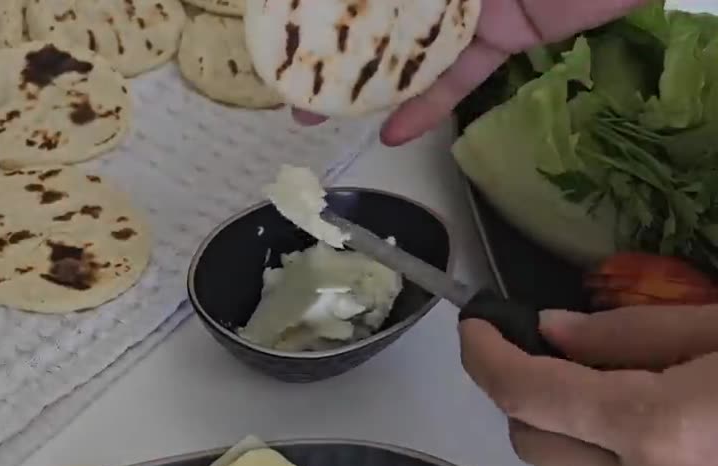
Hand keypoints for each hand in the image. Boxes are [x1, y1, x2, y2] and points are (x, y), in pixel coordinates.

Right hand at [293, 0, 650, 144]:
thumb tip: (360, 3)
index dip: (314, 9)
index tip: (278, 39)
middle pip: (374, 17)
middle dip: (328, 52)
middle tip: (286, 83)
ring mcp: (472, 7)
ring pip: (407, 49)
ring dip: (364, 84)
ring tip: (319, 116)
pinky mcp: (505, 38)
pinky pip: (458, 77)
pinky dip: (427, 106)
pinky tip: (392, 135)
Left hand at [460, 304, 717, 465]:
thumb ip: (636, 333)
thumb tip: (555, 334)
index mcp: (661, 430)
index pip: (525, 394)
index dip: (486, 356)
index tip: (476, 329)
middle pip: (536, 447)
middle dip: (528, 399)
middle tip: (561, 357)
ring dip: (597, 435)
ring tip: (664, 395)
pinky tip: (703, 440)